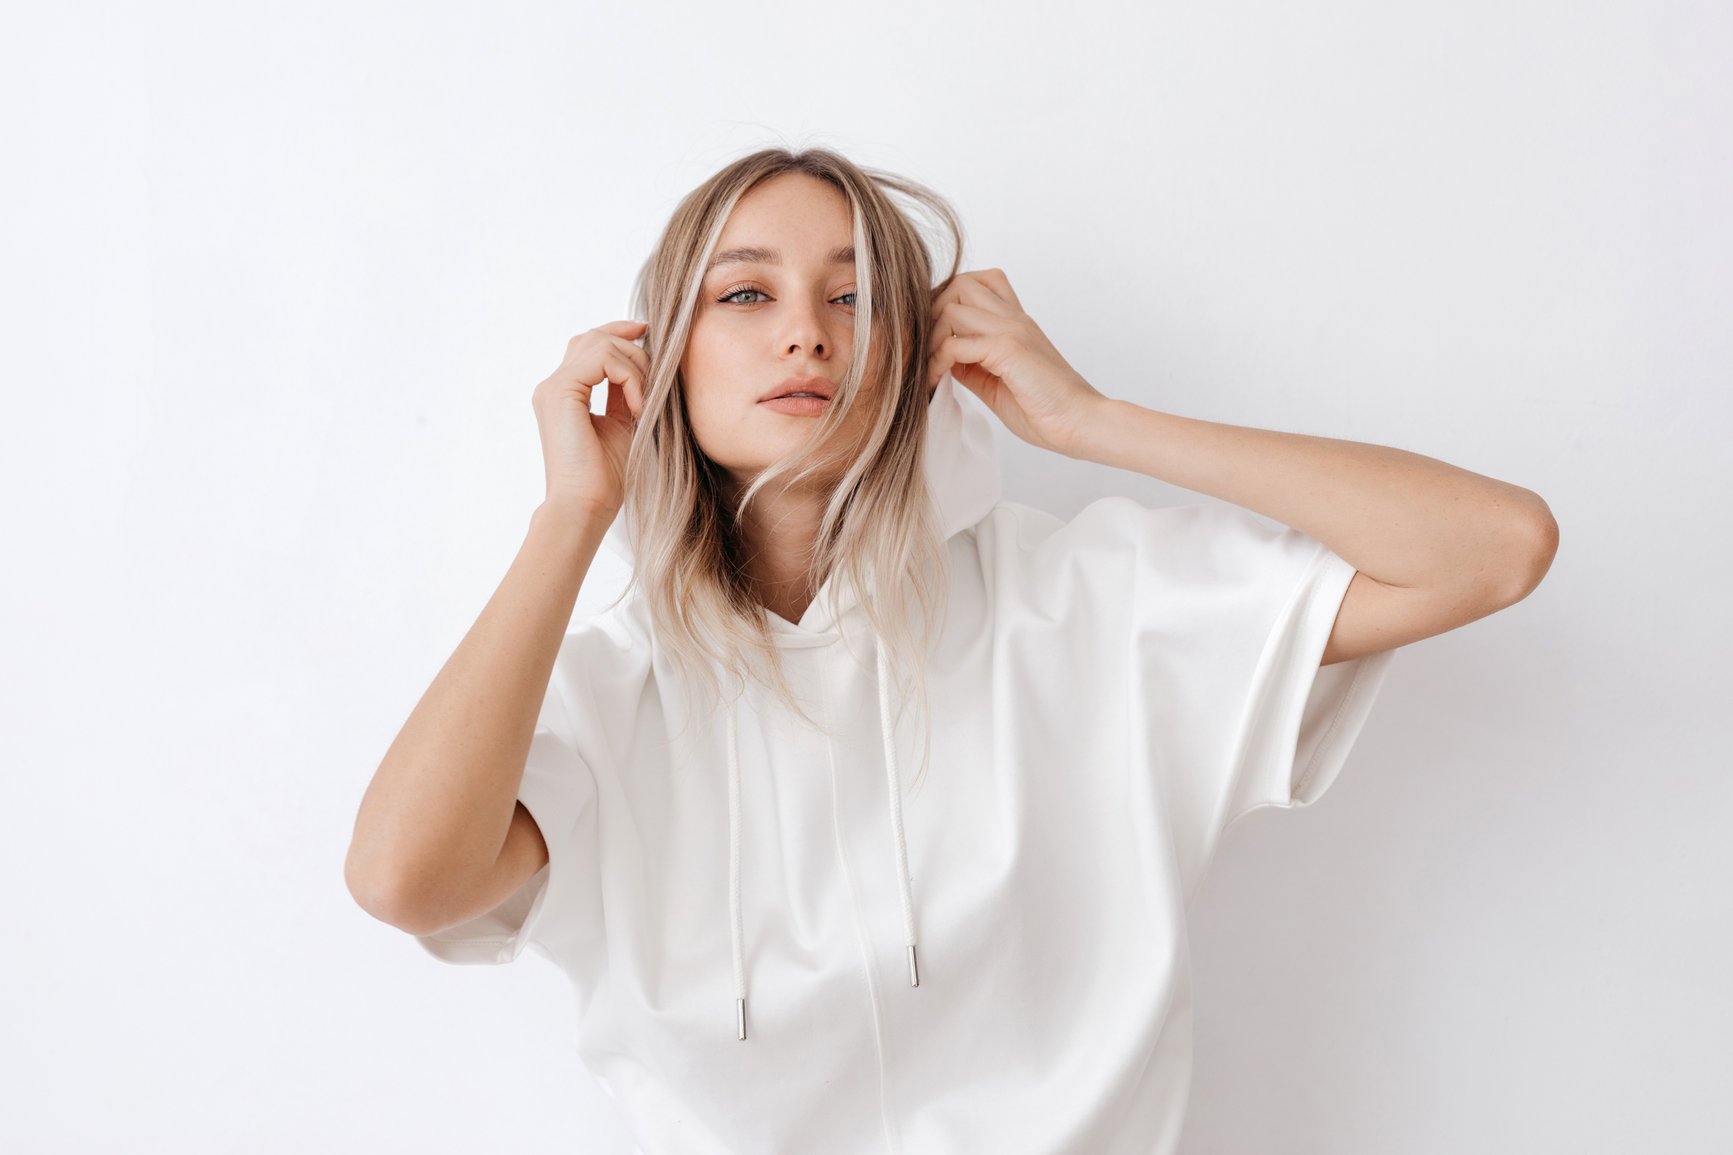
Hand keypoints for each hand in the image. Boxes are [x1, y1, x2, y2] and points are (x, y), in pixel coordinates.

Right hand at [532, 320, 649, 515]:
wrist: (586, 506)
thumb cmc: (606, 477)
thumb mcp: (624, 425)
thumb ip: (627, 393)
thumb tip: (647, 364)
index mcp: (566, 393)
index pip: (590, 344)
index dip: (620, 332)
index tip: (648, 332)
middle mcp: (554, 386)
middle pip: (594, 336)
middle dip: (633, 347)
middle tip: (655, 381)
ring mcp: (554, 387)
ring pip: (600, 342)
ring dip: (635, 366)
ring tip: (644, 402)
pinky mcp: (560, 391)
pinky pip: (602, 358)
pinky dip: (628, 377)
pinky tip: (637, 406)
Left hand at [927, 269, 1109, 456]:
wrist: (1082, 423)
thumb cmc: (1045, 409)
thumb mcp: (997, 382)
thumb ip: (972, 365)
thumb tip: (942, 359)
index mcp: (1016, 322)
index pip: (978, 282)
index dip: (948, 302)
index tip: (937, 338)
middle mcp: (1014, 318)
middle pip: (961, 283)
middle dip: (934, 312)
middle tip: (929, 348)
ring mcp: (1012, 330)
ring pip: (953, 306)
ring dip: (933, 337)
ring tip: (933, 368)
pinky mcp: (1009, 349)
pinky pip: (955, 344)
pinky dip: (938, 362)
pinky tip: (937, 381)